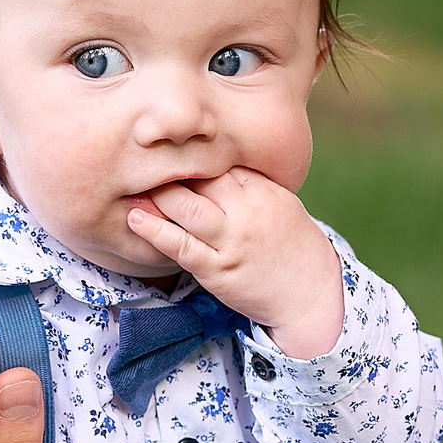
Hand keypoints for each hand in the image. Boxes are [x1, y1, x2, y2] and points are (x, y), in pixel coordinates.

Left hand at [125, 169, 344, 358]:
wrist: (311, 292)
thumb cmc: (293, 245)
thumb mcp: (280, 203)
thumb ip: (249, 185)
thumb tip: (213, 166)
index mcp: (262, 191)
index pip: (219, 164)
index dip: (191, 156)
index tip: (166, 150)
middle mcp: (247, 213)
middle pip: (201, 179)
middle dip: (169, 168)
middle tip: (141, 161)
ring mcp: (231, 243)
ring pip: (187, 208)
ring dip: (157, 195)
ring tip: (131, 185)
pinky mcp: (218, 270)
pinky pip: (181, 247)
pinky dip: (155, 232)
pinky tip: (135, 220)